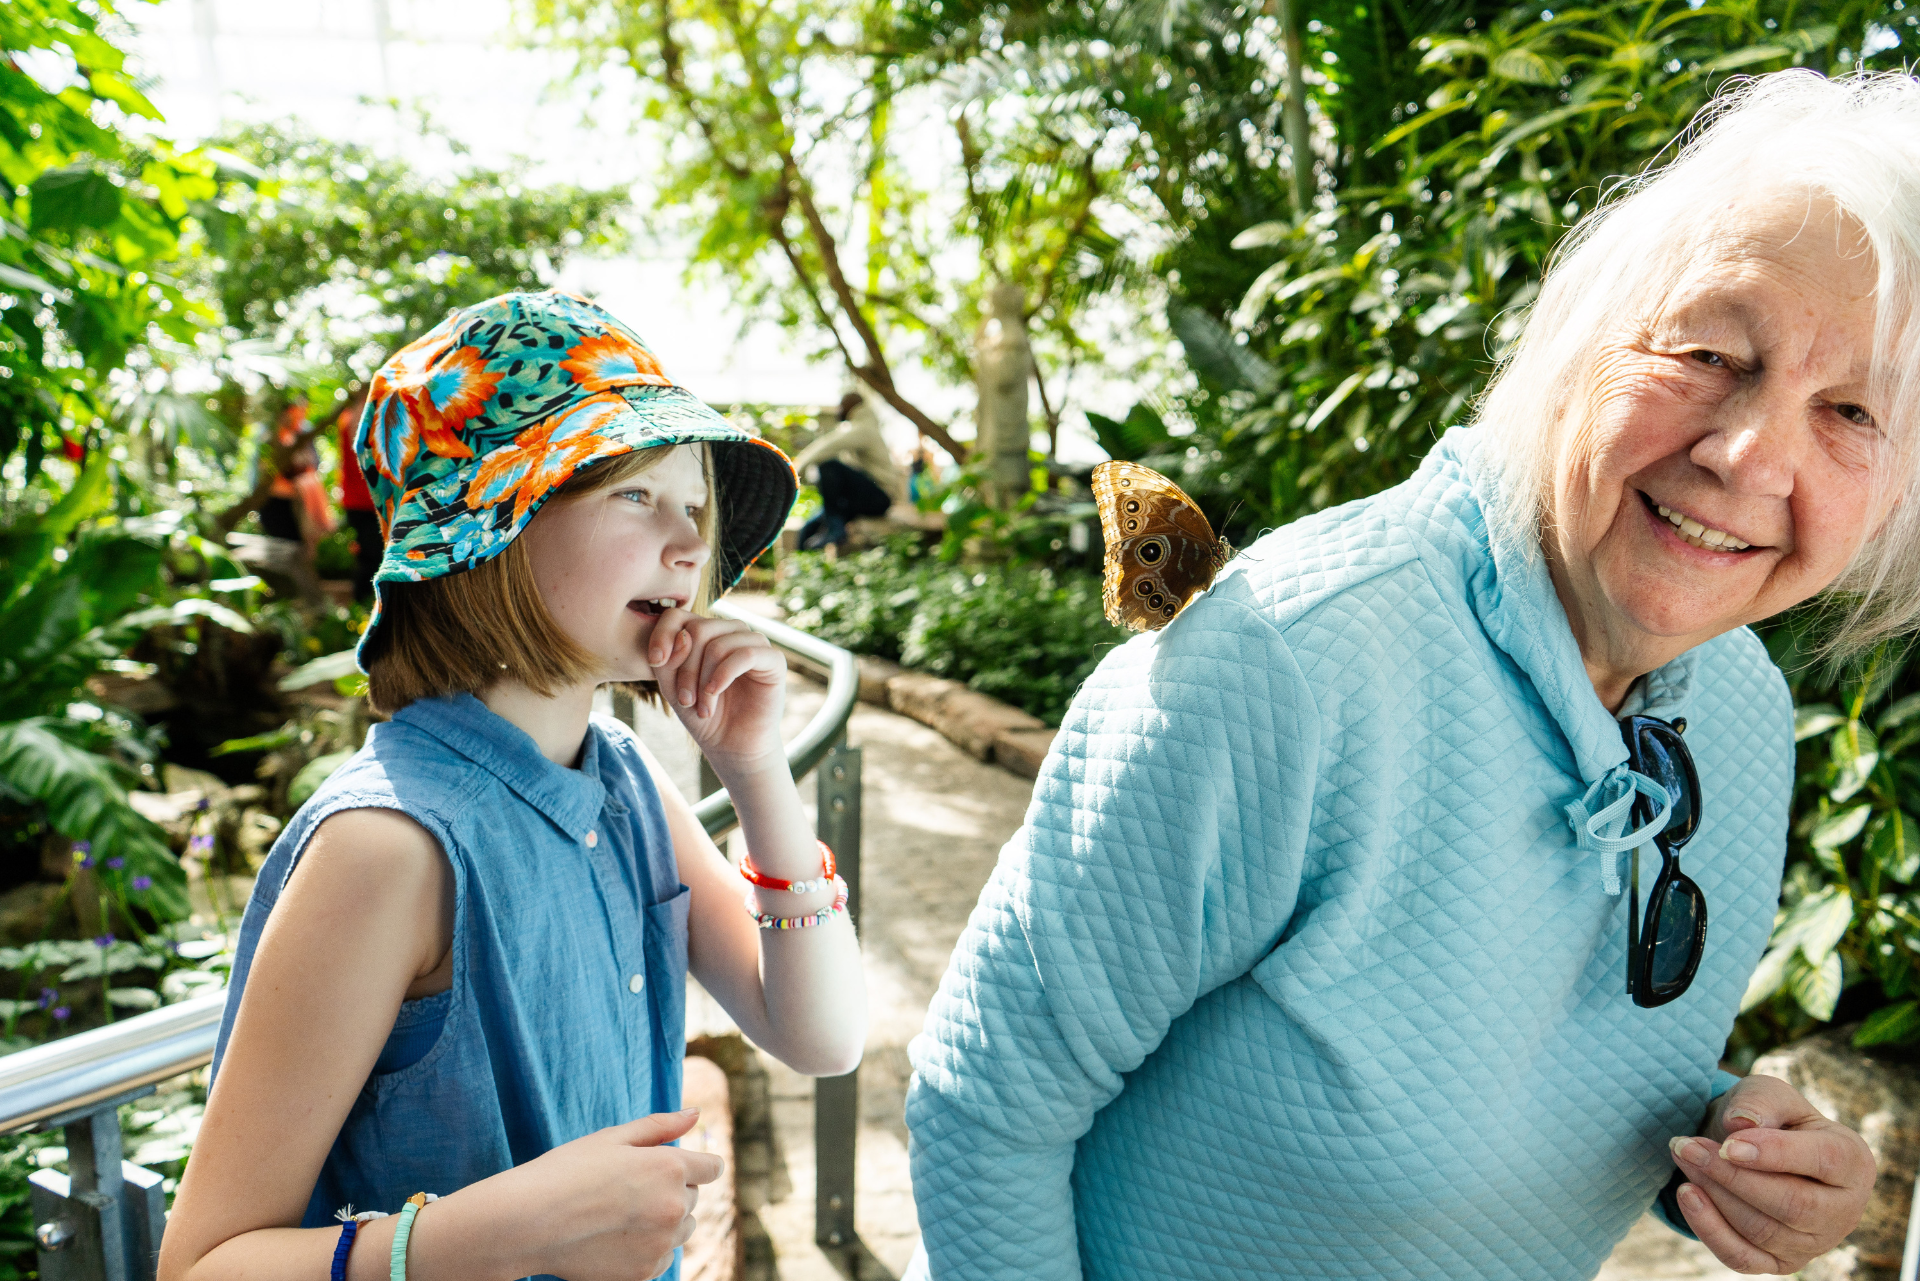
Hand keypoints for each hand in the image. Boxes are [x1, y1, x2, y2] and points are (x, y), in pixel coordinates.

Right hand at [505, 1110, 723, 1280]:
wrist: (526, 1223)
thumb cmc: (566, 1171)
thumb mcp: (612, 1138)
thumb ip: (660, 1126)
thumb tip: (696, 1113)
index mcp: (670, 1167)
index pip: (713, 1168)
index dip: (695, 1164)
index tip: (672, 1167)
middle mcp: (674, 1207)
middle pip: (694, 1198)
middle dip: (672, 1190)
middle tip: (627, 1188)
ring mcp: (660, 1243)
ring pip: (682, 1229)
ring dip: (665, 1220)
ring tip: (620, 1214)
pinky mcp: (645, 1272)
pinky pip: (663, 1257)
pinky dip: (649, 1248)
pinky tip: (615, 1237)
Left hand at [644, 609, 786, 771]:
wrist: (732, 746)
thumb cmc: (702, 715)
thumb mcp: (673, 687)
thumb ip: (669, 659)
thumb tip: (685, 635)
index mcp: (706, 632)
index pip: (678, 616)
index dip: (662, 634)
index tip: (653, 661)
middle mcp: (731, 631)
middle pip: (698, 630)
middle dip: (685, 668)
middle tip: (685, 702)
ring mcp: (754, 643)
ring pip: (719, 645)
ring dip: (703, 680)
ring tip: (702, 708)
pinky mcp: (774, 660)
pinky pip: (745, 654)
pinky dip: (724, 675)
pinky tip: (715, 694)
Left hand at [1667, 1073, 1874, 1274]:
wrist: (1755, 1149)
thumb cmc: (1770, 1118)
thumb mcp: (1769, 1094)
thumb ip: (1760, 1102)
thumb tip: (1740, 1123)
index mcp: (1852, 1162)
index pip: (1824, 1162)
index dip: (1775, 1153)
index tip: (1727, 1143)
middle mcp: (1844, 1211)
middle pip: (1793, 1205)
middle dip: (1733, 1175)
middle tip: (1687, 1146)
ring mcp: (1815, 1243)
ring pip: (1763, 1231)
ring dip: (1715, 1194)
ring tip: (1683, 1157)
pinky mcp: (1781, 1263)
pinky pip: (1743, 1258)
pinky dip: (1709, 1229)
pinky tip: (1687, 1194)